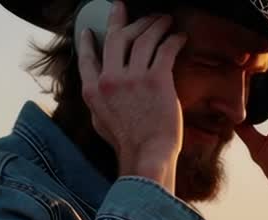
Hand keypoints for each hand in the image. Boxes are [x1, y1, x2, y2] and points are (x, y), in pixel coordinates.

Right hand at [76, 1, 187, 189]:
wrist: (147, 156)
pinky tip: (179, 37)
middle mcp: (110, 79)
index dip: (89, 40)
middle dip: (123, 18)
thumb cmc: (127, 145)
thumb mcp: (100, 123)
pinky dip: (173, 39)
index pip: (87, 57)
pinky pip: (165, 49)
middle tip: (127, 8)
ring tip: (164, 19)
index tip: (91, 30)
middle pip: (116, 38)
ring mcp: (133, 78)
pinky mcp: (157, 79)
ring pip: (143, 38)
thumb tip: (95, 90)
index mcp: (93, 91)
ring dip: (155, 24)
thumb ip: (97, 102)